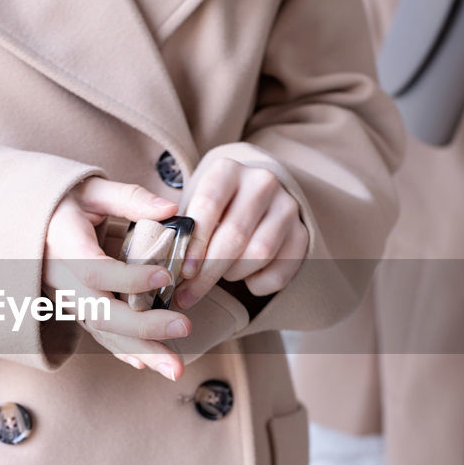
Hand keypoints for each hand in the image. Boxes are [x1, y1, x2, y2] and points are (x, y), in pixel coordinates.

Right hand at [43, 176, 192, 379]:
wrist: (26, 221)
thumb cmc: (63, 200)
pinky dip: (122, 349)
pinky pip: (98, 333)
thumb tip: (171, 209)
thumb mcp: (92, 188)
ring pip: (101, 330)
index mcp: (62, 243)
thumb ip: (130, 198)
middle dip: (143, 327)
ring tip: (176, 369)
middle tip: (185, 327)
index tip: (165, 274)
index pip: (93, 269)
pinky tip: (146, 363)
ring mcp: (66, 297)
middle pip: (99, 312)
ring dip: (140, 352)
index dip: (128, 277)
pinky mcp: (74, 307)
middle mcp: (60, 277)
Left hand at [172, 157, 306, 308]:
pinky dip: (258, 284)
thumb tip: (161, 248)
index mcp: (228, 170)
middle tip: (189, 294)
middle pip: (234, 235)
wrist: (253, 197)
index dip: (195, 243)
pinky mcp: (302, 233)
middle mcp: (262, 182)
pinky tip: (246, 279)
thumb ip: (175, 224)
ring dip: (234, 274)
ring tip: (221, 273)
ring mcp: (287, 207)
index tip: (183, 271)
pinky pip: (280, 272)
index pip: (209, 205)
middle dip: (209, 272)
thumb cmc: (212, 207)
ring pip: (258, 254)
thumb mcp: (190, 203)